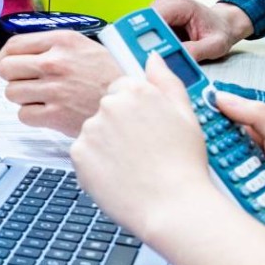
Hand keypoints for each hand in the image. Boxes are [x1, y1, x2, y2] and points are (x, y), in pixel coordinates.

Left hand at [0, 30, 120, 136]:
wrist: (129, 103)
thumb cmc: (111, 76)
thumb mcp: (86, 46)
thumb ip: (55, 45)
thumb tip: (25, 48)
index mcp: (62, 41)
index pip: (14, 44)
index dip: (6, 55)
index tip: (9, 61)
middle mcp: (55, 63)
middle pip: (6, 68)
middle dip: (12, 76)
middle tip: (23, 80)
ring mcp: (54, 89)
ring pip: (11, 92)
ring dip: (22, 97)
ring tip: (39, 97)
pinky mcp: (55, 115)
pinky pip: (23, 114)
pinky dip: (31, 115)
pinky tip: (46, 111)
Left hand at [70, 58, 228, 240]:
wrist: (173, 207)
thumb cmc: (183, 165)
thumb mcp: (187, 115)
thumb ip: (166, 80)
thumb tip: (153, 57)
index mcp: (137, 91)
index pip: (123, 88)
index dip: (135, 110)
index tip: (143, 126)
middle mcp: (111, 105)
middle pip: (107, 109)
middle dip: (119, 126)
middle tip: (141, 149)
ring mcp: (91, 129)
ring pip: (94, 132)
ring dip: (106, 145)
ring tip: (132, 165)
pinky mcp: (78, 154)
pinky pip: (84, 154)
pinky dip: (96, 164)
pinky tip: (118, 175)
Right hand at [150, 0, 252, 60]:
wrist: (225, 24)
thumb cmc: (221, 32)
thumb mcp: (214, 46)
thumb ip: (195, 51)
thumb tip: (171, 58)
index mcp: (182, 5)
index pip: (154, 15)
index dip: (145, 31)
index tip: (143, 49)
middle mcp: (169, 2)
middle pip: (144, 18)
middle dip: (141, 37)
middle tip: (145, 56)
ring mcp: (163, 7)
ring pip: (142, 23)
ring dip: (144, 39)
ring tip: (152, 54)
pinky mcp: (160, 15)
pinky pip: (147, 27)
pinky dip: (148, 39)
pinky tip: (156, 49)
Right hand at [210, 91, 264, 257]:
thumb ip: (260, 116)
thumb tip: (222, 97)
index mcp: (255, 135)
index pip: (220, 119)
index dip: (203, 114)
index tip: (188, 113)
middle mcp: (242, 159)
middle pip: (209, 150)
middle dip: (215, 153)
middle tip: (230, 158)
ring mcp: (239, 184)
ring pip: (213, 177)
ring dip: (229, 181)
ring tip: (253, 186)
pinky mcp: (238, 209)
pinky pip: (220, 202)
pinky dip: (228, 202)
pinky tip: (242, 204)